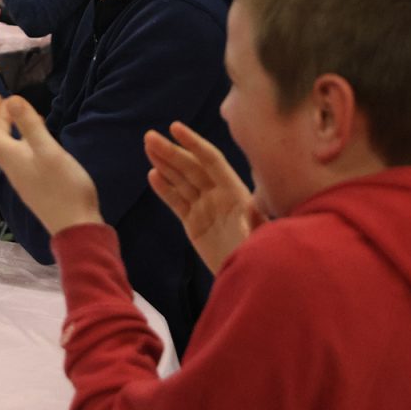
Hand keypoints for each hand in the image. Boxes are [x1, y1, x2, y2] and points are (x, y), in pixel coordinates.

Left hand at [0, 93, 102, 234]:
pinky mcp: (32, 184)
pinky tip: (36, 139)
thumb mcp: (48, 150)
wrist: (74, 226)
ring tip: (21, 114)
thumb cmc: (63, 187)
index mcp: (10, 157)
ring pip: (6, 148)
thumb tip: (11, 99)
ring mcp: (21, 178)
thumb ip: (29, 125)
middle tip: (6, 100)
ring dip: (8, 129)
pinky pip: (18, 156)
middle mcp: (10, 167)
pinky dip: (21, 140)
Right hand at [144, 122, 265, 272]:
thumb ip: (253, 222)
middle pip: (191, 168)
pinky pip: (177, 202)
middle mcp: (219, 196)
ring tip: (148, 147)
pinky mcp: (194, 224)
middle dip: (171, 151)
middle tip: (149, 137)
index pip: (211, 161)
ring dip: (164, 164)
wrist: (251, 281)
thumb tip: (250, 207)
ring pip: (181, 181)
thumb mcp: (261, 238)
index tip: (175, 128)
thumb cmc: (262, 257)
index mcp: (235, 192)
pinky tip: (153, 175)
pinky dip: (164, 189)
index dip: (193, 143)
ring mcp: (206, 209)